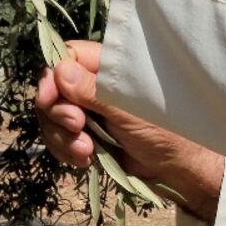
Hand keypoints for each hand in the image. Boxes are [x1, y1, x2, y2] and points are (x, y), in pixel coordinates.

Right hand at [35, 41, 223, 222]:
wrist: (175, 168)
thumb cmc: (164, 130)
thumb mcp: (128, 110)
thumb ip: (94, 92)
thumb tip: (60, 71)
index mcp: (108, 67)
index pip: (66, 57)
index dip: (52, 77)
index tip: (50, 98)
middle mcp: (92, 86)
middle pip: (53, 90)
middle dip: (58, 113)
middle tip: (79, 127)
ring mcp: (86, 112)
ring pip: (51, 118)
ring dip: (62, 138)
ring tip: (87, 151)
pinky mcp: (84, 136)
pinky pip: (58, 140)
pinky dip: (66, 152)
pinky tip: (85, 160)